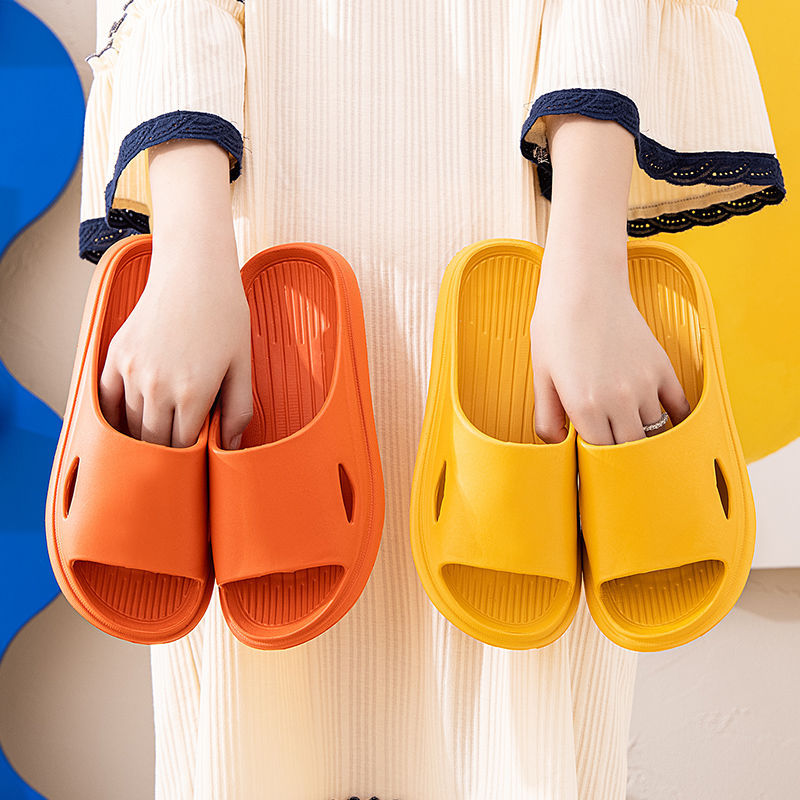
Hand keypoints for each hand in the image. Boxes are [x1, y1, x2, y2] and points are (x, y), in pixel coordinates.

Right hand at [98, 139, 252, 448]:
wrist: (194, 273)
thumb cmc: (226, 318)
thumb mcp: (243, 366)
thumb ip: (238, 411)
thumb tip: (230, 448)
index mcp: (193, 393)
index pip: (183, 446)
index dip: (190, 457)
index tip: (195, 458)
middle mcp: (157, 386)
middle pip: (154, 441)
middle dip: (166, 453)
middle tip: (175, 459)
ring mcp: (131, 371)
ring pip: (130, 425)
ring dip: (142, 438)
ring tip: (155, 443)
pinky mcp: (116, 356)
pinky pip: (107, 401)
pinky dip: (116, 417)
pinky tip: (128, 424)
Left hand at [531, 114, 688, 444]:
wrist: (583, 285)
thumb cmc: (555, 326)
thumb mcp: (541, 374)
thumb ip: (547, 415)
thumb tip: (554, 445)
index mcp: (584, 405)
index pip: (598, 456)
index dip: (594, 468)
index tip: (592, 474)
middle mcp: (617, 400)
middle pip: (628, 449)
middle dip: (620, 460)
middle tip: (614, 467)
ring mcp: (644, 384)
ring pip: (652, 430)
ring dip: (642, 439)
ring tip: (632, 444)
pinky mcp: (661, 367)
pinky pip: (676, 406)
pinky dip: (672, 419)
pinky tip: (662, 425)